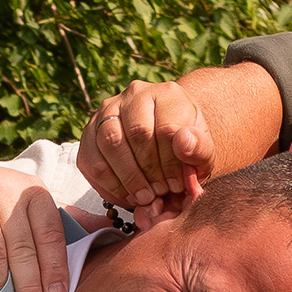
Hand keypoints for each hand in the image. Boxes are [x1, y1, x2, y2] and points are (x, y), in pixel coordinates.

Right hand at [76, 74, 222, 221]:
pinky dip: (107, 183)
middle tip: (158, 194)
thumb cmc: (184, 150)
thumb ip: (200, 149)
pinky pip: (91, 159)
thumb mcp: (202, 152)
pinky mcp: (89, 130)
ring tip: (142, 197)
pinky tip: (125, 194)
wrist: (163, 144)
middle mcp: (136, 94)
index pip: (166, 127)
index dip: (170, 163)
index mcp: (168, 94)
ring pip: (110, 142)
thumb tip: (183, 142)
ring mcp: (108, 110)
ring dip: (127, 177)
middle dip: (149, 171)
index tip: (175, 186)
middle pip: (137, 133)